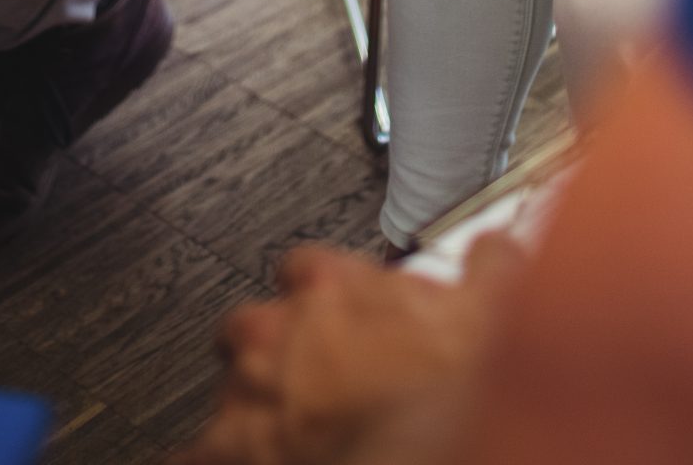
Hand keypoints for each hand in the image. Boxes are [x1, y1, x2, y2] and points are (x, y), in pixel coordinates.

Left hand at [177, 242, 512, 464]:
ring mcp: (250, 394)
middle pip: (252, 328)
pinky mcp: (230, 450)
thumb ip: (485, 269)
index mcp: (330, 287)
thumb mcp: (486, 315)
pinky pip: (194, 454)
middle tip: (313, 386)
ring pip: (228, 387)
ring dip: (252, 407)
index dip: (320, 299)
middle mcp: (278, 332)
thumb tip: (498, 249)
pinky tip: (228, 461)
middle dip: (275, 354)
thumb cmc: (450, 396)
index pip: (301, 270)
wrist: (435, 447)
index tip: (336, 320)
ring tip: (289, 435)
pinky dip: (209, 457)